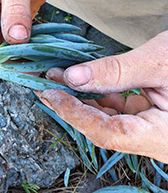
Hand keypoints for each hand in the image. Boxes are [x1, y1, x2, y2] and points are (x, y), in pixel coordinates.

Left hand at [37, 31, 167, 162]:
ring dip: (83, 99)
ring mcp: (154, 129)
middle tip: (45, 85)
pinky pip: (120, 110)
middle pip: (104, 128)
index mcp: (163, 137)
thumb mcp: (158, 62)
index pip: (108, 133)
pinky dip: (100, 95)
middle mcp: (157, 139)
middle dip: (72, 106)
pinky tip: (83, 81)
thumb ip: (115, 72)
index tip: (49, 94)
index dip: (74, 114)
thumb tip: (74, 76)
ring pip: (110, 119)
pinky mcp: (152, 117)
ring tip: (58, 79)